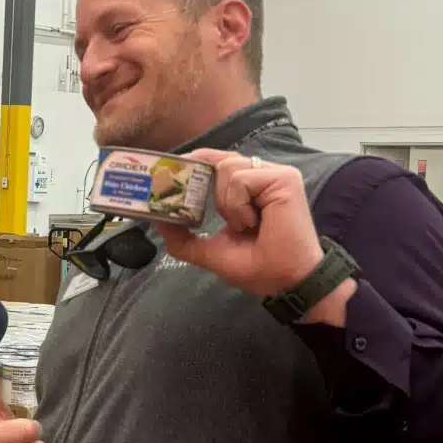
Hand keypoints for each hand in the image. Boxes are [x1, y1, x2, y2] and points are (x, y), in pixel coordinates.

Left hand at [156, 150, 348, 318]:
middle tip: (204, 212)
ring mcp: (275, 174)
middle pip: (218, 161)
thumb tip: (156, 220)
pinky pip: (241, 179)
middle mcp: (262, 175)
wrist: (286, 282)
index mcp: (248, 189)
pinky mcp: (284, 178)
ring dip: (225, 203)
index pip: (217, 163)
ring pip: (227, 167)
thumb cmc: (258, 267)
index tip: (173, 172)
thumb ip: (183, 237)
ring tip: (243, 226)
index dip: (195, 163)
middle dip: (203, 185)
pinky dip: (237, 205)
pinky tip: (252, 222)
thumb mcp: (211, 251)